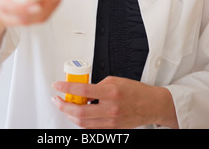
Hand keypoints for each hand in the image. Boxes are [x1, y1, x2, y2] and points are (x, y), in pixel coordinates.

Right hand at [0, 0, 62, 58]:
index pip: (4, 5)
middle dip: (43, 7)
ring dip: (49, 7)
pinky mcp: (22, 20)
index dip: (21, 7)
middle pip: (22, 17)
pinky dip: (50, 9)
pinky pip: (37, 19)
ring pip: (32, 20)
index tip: (37, 6)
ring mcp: (10, 18)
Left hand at [52, 76, 177, 128]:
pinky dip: (81, 121)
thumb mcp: (115, 80)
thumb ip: (98, 85)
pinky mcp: (112, 129)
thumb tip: (83, 90)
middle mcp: (110, 109)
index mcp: (111, 93)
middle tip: (57, 99)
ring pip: (83, 123)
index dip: (67, 88)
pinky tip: (77, 114)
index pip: (83, 91)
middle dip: (63, 106)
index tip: (57, 85)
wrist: (151, 105)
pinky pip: (91, 128)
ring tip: (65, 106)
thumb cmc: (135, 91)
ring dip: (70, 115)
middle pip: (79, 112)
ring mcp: (111, 121)